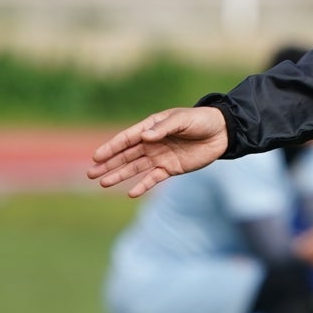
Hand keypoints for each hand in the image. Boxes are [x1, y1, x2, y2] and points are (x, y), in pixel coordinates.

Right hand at [86, 106, 228, 197]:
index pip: (127, 138)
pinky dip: (143, 185)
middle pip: (126, 155)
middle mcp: (152, 142)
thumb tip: (145, 137)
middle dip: (109, 163)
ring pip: (135, 167)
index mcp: (152, 127)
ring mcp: (160, 156)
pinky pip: (153, 178)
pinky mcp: (170, 168)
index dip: (112, 147)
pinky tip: (131, 193)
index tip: (96, 156)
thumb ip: (163, 128)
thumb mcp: (182, 120)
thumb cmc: (201, 120)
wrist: (222, 132)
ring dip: (120, 175)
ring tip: (103, 183)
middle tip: (90, 173)